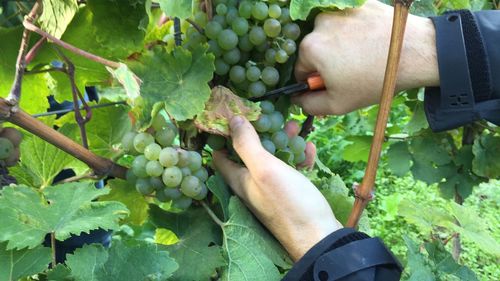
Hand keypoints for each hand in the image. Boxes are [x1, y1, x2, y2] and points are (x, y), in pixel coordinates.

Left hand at [213, 116, 341, 260]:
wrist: (320, 238)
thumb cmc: (289, 203)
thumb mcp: (265, 170)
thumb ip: (247, 145)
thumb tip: (233, 120)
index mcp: (240, 181)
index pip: (221, 155)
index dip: (224, 134)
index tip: (234, 114)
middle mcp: (253, 186)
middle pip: (250, 154)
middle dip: (260, 133)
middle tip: (271, 115)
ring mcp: (274, 191)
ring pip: (274, 160)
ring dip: (282, 142)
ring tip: (294, 126)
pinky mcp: (293, 195)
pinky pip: (292, 171)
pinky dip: (298, 157)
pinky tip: (309, 148)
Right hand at [293, 0, 438, 114]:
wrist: (415, 52)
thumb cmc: (374, 80)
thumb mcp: (337, 104)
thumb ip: (308, 105)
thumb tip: (298, 98)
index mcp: (309, 47)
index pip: (300, 69)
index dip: (316, 81)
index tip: (335, 84)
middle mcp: (319, 23)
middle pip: (315, 49)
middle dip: (327, 62)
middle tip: (352, 72)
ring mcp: (339, 9)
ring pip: (331, 34)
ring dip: (340, 45)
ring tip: (364, 56)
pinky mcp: (358, 2)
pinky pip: (348, 21)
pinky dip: (355, 32)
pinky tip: (371, 42)